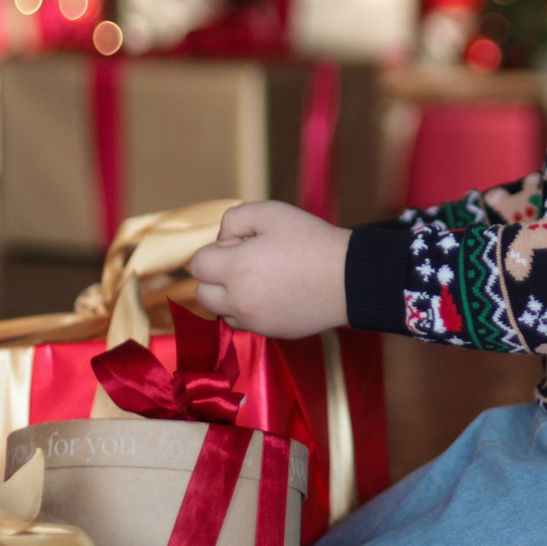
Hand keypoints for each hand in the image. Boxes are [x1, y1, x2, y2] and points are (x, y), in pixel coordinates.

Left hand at [186, 201, 351, 337]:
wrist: (349, 278)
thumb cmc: (312, 241)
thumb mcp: (271, 212)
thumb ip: (234, 220)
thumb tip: (222, 241)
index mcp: (235, 269)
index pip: (197, 264)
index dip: (217, 249)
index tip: (243, 244)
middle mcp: (238, 301)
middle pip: (202, 292)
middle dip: (216, 275)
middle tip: (248, 261)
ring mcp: (254, 321)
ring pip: (221, 311)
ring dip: (230, 295)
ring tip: (261, 279)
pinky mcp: (270, 333)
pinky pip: (244, 323)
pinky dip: (249, 310)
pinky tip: (273, 294)